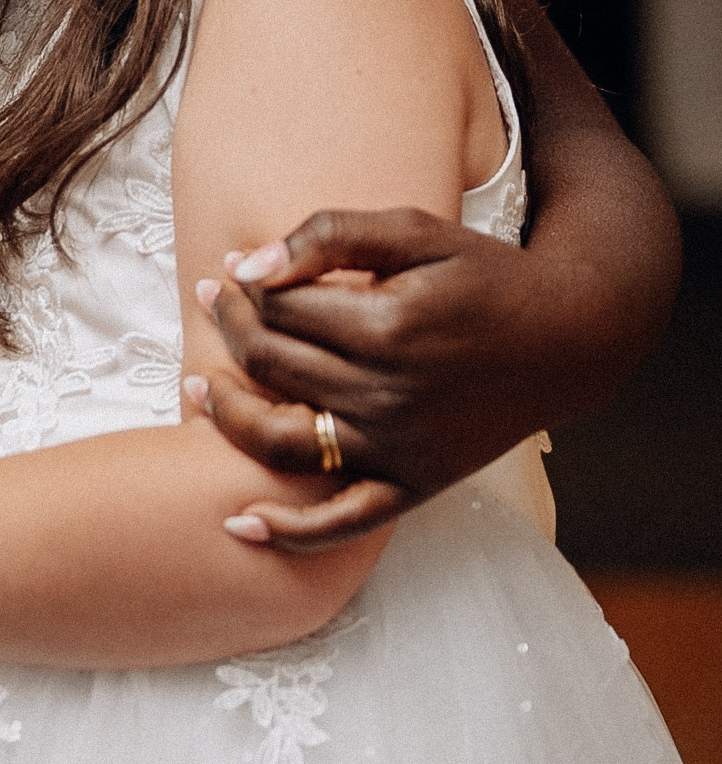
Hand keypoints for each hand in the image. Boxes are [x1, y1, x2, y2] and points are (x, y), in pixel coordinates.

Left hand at [194, 207, 580, 555]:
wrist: (567, 338)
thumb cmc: (483, 275)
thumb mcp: (416, 231)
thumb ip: (331, 234)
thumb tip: (246, 266)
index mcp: (389, 325)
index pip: (280, 308)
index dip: (242, 287)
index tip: (226, 272)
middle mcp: (390, 394)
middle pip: (271, 365)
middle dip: (228, 329)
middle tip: (211, 303)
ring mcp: (400, 448)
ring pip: (282, 440)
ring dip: (226, 416)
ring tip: (197, 387)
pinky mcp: (414, 486)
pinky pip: (341, 522)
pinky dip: (288, 531)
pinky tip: (239, 524)